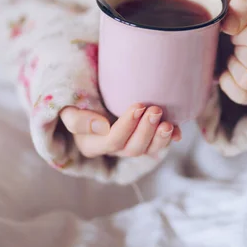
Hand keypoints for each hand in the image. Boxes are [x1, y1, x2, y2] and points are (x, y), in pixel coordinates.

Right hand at [59, 104, 180, 157]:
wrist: (92, 96)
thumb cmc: (77, 101)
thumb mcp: (68, 109)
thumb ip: (78, 119)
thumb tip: (103, 127)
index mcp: (91, 145)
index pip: (112, 141)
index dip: (127, 126)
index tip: (138, 105)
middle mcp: (112, 150)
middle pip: (132, 149)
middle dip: (146, 131)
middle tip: (155, 109)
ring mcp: (129, 146)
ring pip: (148, 150)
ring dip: (160, 138)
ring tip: (168, 122)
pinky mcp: (144, 140)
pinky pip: (158, 145)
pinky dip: (170, 139)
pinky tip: (178, 131)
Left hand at [219, 0, 246, 104]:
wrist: (228, 36)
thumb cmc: (239, 18)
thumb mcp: (241, 1)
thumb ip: (241, 2)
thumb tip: (231, 27)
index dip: (241, 32)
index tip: (235, 29)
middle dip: (238, 49)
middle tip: (234, 43)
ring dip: (233, 65)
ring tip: (233, 55)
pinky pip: (241, 97)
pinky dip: (227, 82)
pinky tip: (228, 70)